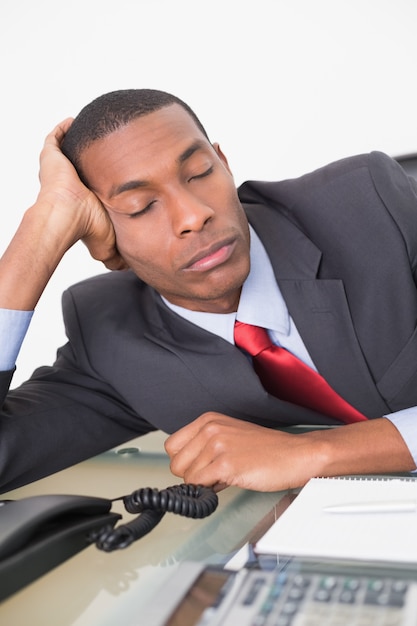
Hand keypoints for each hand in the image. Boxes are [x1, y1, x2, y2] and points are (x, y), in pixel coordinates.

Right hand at [37, 119, 126, 269]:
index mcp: (82, 198)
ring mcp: (59, 168)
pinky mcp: (51, 155)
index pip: (93, 185)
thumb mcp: (109, 242)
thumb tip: (127, 267)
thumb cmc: (85, 228)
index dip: (106, 179)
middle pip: (83, 166)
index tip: (123, 172)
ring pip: (71, 150)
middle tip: (115, 146)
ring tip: (100, 131)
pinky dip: (65, 127)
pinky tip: (76, 120)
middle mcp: (70, 181)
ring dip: (82, 141)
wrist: (65, 216)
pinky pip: (56, 136)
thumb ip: (117, 254)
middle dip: (96, 158)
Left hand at [165, 412, 322, 491]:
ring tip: (227, 476)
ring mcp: (217, 445)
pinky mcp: (225, 464)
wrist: (295, 455)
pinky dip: (210, 490)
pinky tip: (229, 482)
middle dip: (191, 475)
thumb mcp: (230, 436)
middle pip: (175, 463)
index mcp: (208, 420)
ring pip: (186, 477)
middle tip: (214, 475)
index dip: (185, 462)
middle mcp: (210, 428)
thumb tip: (186, 469)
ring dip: (204, 483)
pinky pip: (199, 485)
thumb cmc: (267, 449)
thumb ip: (205, 447)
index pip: (172, 446)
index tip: (199, 467)